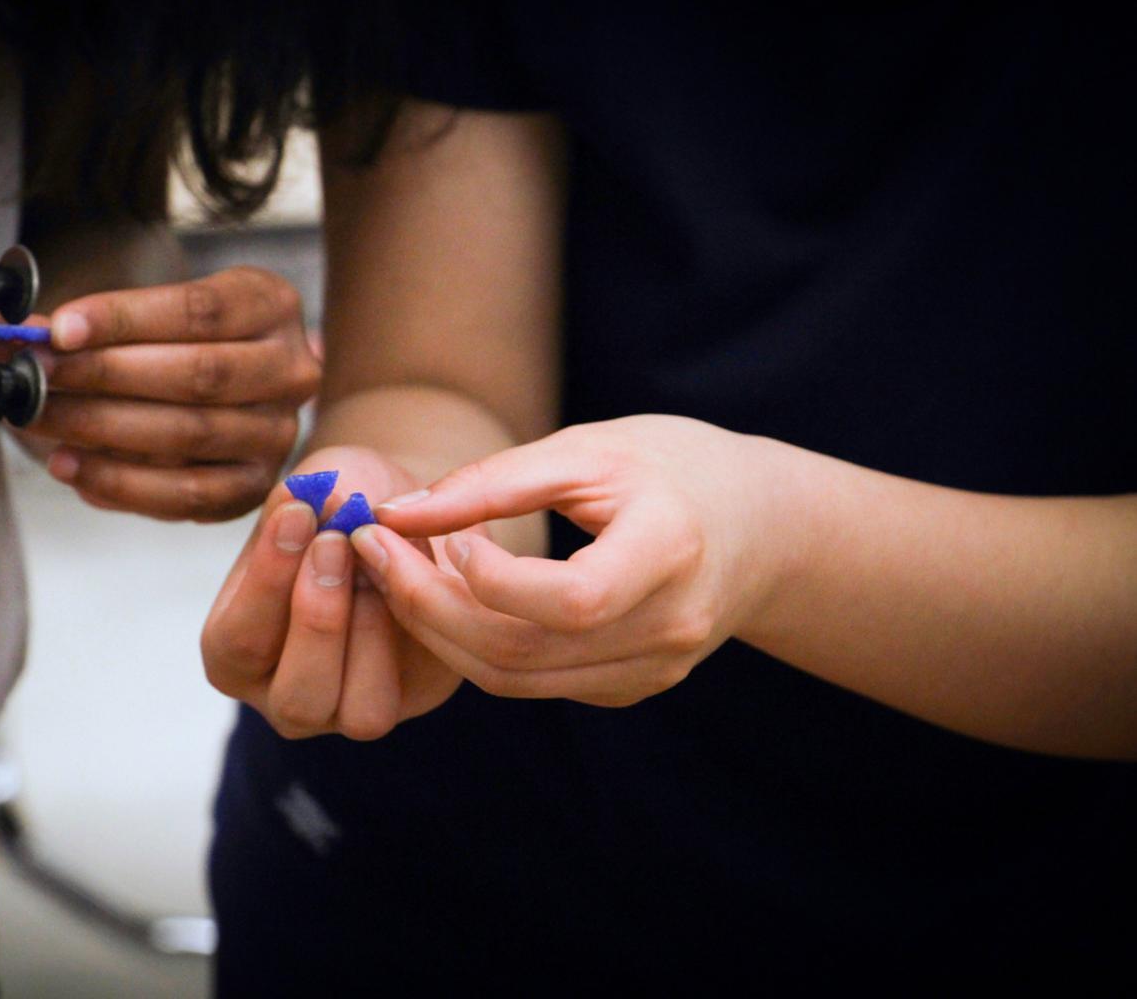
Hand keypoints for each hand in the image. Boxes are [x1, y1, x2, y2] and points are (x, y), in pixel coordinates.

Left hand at [22, 267, 319, 520]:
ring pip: (191, 435)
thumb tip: (8, 329)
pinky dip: (122, 484)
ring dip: (103, 430)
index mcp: (272, 305)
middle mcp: (290, 370)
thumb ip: (93, 321)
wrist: (231, 385)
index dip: (125, 319)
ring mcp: (278, 434)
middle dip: (105, 376)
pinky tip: (72, 467)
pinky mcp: (255, 487)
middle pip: (198, 375)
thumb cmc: (183, 341)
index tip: (60, 330)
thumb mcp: (155, 309)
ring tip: (41, 419)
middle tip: (38, 376)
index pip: (199, 310)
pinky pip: (187, 494)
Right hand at [201, 445, 464, 739]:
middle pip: (297, 697)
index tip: (298, 514)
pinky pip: (417, 693)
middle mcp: (283, 695)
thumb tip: (313, 497)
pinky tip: (417, 578)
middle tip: (338, 541)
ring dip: (374, 632)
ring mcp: (346, 711)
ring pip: (360, 713)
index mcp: (234, 652)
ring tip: (381, 562)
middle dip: (320, 618)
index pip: (239, 639)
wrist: (394, 520)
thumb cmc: (337, 508)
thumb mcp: (316, 488)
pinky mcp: (405, 701)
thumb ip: (305, 496)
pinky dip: (418, 635)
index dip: (268, 578)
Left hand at [357, 415, 792, 706]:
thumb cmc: (671, 467)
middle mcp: (669, 627)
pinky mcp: (631, 688)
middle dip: (428, 604)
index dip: (490, 578)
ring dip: (439, 630)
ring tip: (403, 567)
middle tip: (375, 549)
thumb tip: (395, 512)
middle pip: (523, 651)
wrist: (760, 527)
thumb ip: (491, 481)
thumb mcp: (588, 449)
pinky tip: (452, 593)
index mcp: (672, 550)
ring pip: (514, 680)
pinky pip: (533, 683)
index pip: (572, 599)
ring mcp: (652, 670)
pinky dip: (475, 645)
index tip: (440, 530)